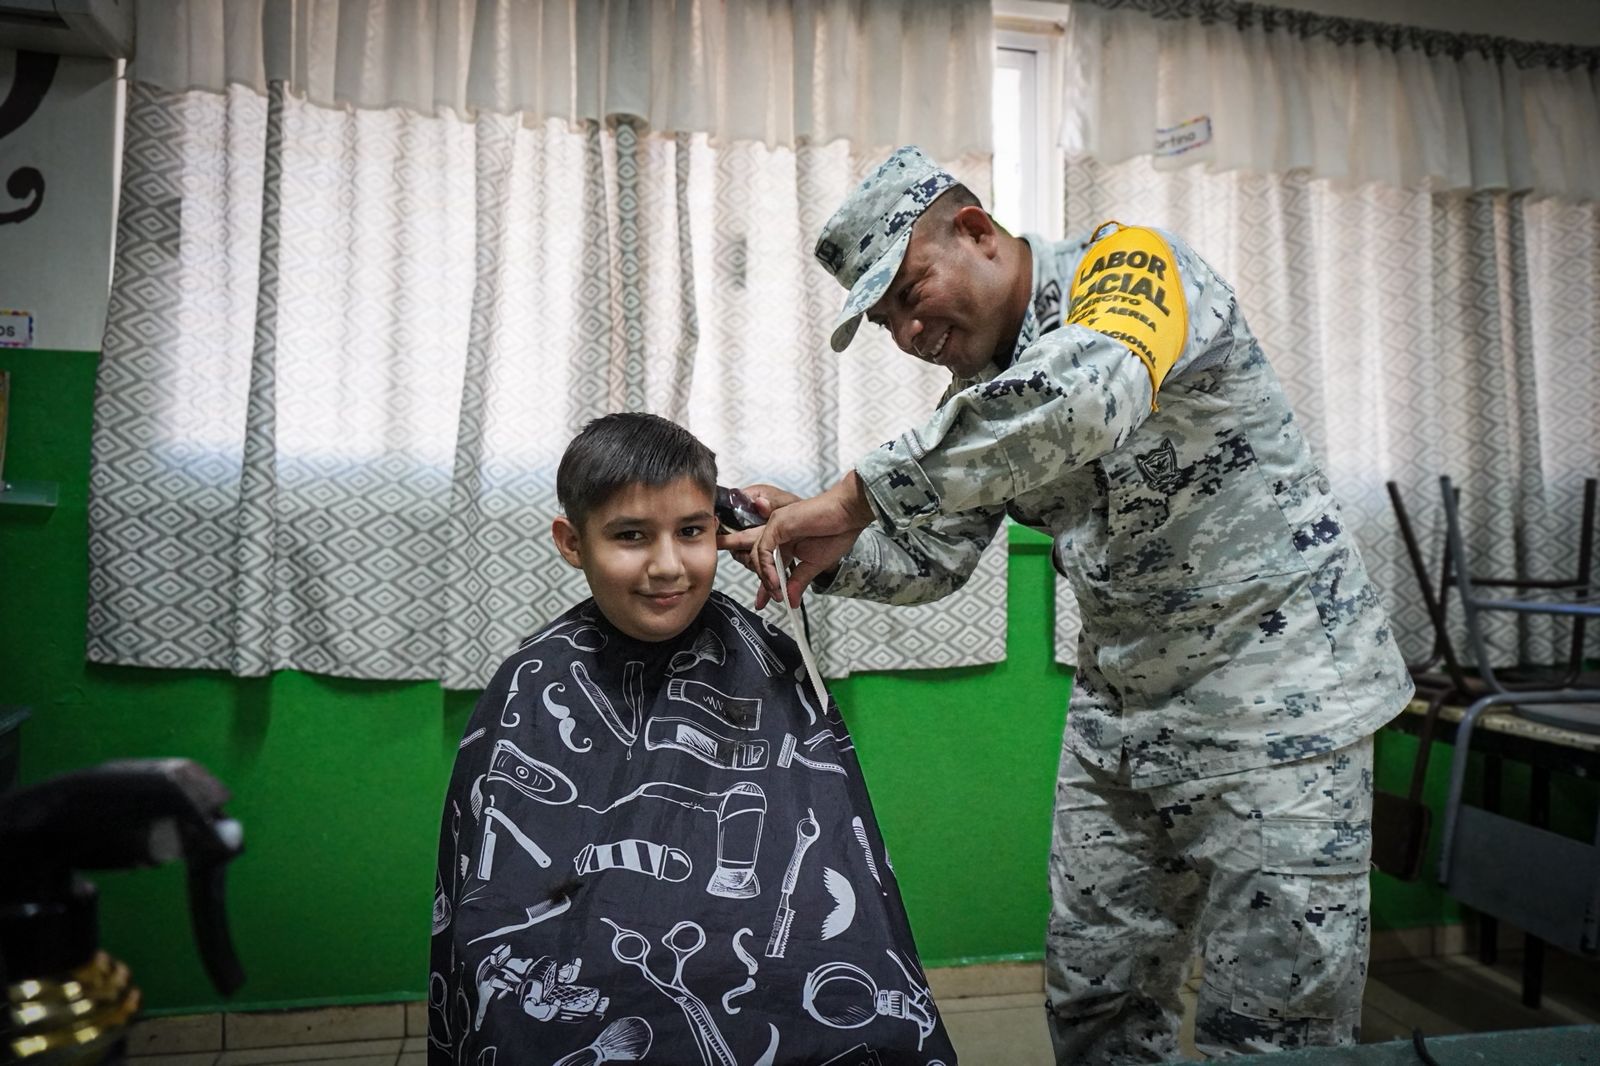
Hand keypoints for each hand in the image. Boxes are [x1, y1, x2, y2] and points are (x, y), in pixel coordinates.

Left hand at [720, 472, 875, 607]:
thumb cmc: (837, 533)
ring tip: (776, 593)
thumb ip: (798, 582)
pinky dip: (767, 567)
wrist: (848, 515)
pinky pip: (764, 548)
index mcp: (786, 543)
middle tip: (761, 603)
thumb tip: (791, 602)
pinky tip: (775, 580)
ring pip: (757, 555)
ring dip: (765, 578)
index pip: (769, 565)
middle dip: (759, 582)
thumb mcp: (814, 565)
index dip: (766, 585)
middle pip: (758, 559)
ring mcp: (775, 527)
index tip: (765, 603)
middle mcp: (777, 534)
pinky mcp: (777, 523)